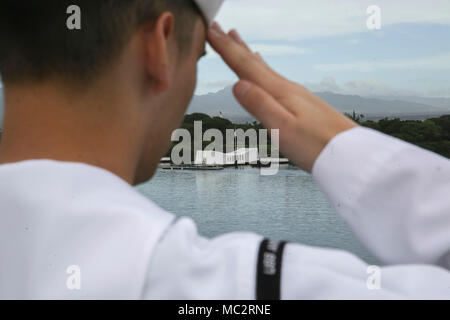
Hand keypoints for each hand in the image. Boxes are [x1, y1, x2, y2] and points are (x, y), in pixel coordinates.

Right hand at [207, 23, 357, 172]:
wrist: (349, 154)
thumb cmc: (316, 145)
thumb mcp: (282, 128)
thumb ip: (260, 105)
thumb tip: (236, 83)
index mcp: (279, 91)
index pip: (246, 66)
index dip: (226, 49)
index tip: (210, 31)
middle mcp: (286, 87)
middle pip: (254, 61)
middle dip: (234, 45)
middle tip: (218, 27)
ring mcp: (295, 94)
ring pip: (264, 68)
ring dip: (247, 53)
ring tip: (237, 40)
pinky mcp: (300, 103)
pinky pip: (274, 77)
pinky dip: (263, 68)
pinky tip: (264, 69)